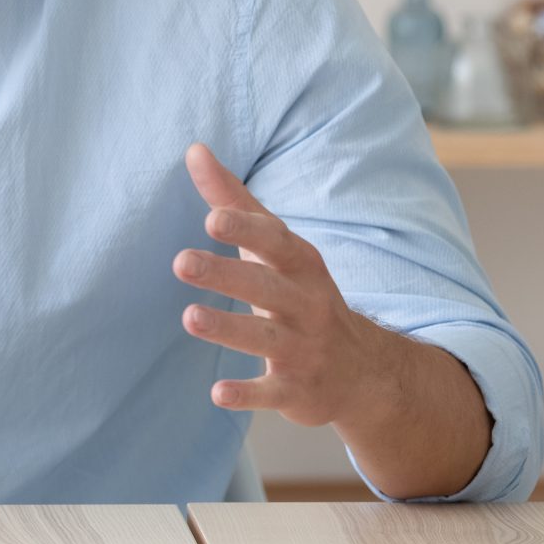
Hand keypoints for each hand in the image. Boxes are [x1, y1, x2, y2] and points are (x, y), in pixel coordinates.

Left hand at [172, 142, 394, 427]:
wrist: (363, 370)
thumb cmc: (302, 294)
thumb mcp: (276, 247)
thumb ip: (233, 200)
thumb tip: (193, 149)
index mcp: (301, 265)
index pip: (275, 242)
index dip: (245, 228)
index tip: (212, 216)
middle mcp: (306, 304)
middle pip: (265, 285)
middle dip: (225, 273)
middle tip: (180, 262)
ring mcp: (304, 349)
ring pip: (266, 337)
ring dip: (229, 328)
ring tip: (189, 317)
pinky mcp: (297, 391)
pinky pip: (271, 392)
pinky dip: (248, 394)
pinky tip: (217, 394)